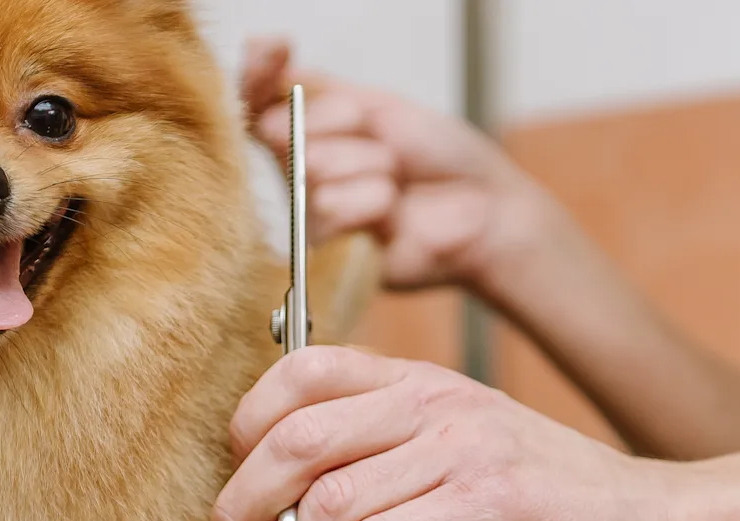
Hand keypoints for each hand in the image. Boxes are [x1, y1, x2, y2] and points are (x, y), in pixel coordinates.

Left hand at [205, 346, 677, 520]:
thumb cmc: (546, 502)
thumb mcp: (454, 454)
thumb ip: (380, 459)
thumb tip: (284, 510)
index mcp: (418, 381)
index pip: (298, 372)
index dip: (243, 433)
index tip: (232, 500)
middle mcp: (433, 403)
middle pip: (293, 440)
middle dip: (237, 514)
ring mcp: (460, 451)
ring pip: (325, 502)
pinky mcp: (483, 508)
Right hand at [240, 38, 551, 291]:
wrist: (485, 207)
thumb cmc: (440, 157)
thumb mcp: (378, 104)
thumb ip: (317, 87)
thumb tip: (260, 52)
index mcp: (308, 131)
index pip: (254, 98)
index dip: (256, 72)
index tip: (273, 49)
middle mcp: (299, 172)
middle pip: (282, 129)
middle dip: (346, 125)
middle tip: (388, 145)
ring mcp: (311, 212)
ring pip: (311, 169)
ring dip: (369, 165)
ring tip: (396, 182)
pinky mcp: (328, 253)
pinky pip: (329, 209)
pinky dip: (372, 201)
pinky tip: (393, 212)